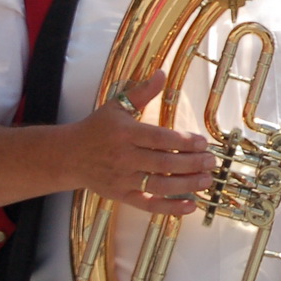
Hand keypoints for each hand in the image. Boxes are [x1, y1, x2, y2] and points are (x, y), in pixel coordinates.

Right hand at [76, 71, 215, 216]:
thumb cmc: (96, 129)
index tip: (203, 143)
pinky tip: (190, 205)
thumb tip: (161, 73)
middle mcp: (125, 158)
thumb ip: (142, 92)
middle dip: (191, 164)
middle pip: (164, 163)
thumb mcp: (116, 106)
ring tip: (207, 180)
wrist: (69, 156)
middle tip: (212, 162)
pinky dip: (170, 208)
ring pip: (159, 185)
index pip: (160, 139)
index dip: (184, 141)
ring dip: (187, 185)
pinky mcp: (122, 196)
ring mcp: (123, 180)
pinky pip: (149, 205)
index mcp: (126, 133)